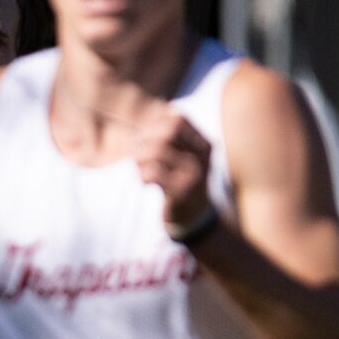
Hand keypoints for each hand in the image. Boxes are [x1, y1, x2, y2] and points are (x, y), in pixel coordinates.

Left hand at [134, 109, 213, 232]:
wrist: (194, 218)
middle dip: (144, 139)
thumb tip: (138, 127)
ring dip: (140, 158)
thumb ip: (166, 142)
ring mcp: (194, 174)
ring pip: (158, 151)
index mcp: (203, 145)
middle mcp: (202, 156)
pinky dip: (142, 175)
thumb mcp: (180, 159)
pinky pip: (153, 173)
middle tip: (135, 153)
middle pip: (167, 133)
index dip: (154, 125)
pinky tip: (145, 182)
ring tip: (140, 169)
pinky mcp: (181, 191)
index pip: (178, 121)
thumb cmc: (180, 183)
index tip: (142, 138)